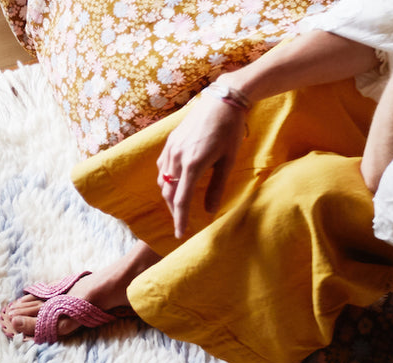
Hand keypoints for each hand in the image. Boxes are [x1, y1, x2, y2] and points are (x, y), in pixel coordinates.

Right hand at [156, 88, 247, 238]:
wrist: (223, 99)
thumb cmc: (230, 130)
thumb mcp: (228, 160)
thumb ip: (217, 187)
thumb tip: (210, 211)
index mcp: (193, 165)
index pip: (182, 200)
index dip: (180, 219)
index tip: (180, 234)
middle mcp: (177, 158)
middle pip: (169, 193)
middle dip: (174, 210)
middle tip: (181, 221)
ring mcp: (171, 149)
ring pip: (163, 181)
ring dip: (169, 195)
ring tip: (178, 203)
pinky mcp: (169, 142)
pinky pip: (162, 168)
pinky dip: (165, 179)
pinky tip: (173, 182)